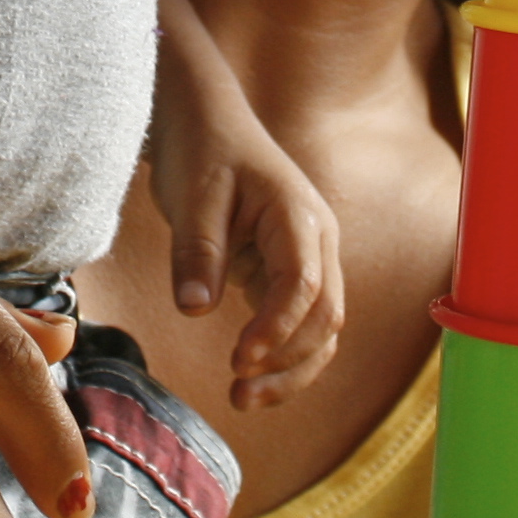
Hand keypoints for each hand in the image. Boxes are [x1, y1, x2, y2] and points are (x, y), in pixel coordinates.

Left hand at [148, 64, 346, 410]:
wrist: (206, 119)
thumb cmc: (200, 149)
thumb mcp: (190, 196)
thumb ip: (196, 252)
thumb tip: (195, 310)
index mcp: (297, 215)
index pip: (304, 284)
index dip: (276, 328)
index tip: (237, 358)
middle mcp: (317, 240)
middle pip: (326, 316)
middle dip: (289, 361)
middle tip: (238, 391)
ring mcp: (310, 256)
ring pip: (322, 328)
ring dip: (291, 368)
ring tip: (243, 398)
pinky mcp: (291, 271)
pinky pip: (301, 322)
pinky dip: (284, 354)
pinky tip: (250, 376)